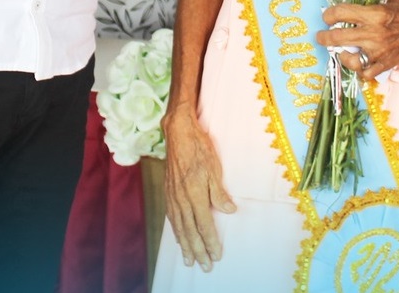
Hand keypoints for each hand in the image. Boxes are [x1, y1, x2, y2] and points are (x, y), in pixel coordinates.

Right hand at [163, 108, 236, 270]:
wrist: (178, 133)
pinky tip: (179, 238)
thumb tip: (229, 210)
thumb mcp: (214, 168)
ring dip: (185, 245)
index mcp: (195, 194)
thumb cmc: (199, 148)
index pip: (204, 225)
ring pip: (179, 227)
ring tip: (189, 260)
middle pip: (190, 231)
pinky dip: (176, 231)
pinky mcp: (169, 192)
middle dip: (198, 250)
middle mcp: (181, 198)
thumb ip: (219, 192)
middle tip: (204, 266)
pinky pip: (172, 217)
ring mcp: (173, 196)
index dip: (210, 242)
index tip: (215, 255)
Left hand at [316, 0, 398, 77]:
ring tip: (341, 51)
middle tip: (322, 36)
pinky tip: (358, 62)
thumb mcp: (384, 3)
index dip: (329, 14)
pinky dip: (359, 70)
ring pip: (349, 59)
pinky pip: (365, 74)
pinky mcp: (386, 64)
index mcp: (374, 14)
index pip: (340, 13)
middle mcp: (375, 34)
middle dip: (324, 36)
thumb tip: (344, 14)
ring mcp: (379, 52)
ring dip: (341, 55)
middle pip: (338, 37)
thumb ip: (365, 9)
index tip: (327, 16)